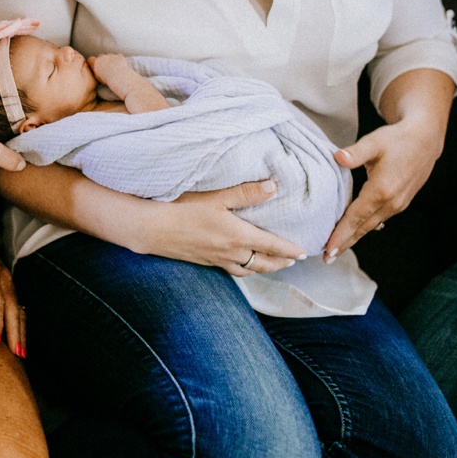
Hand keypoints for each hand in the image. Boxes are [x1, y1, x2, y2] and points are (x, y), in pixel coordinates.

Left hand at [0, 227, 25, 356]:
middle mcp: (2, 276)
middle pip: (11, 306)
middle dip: (13, 331)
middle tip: (13, 352)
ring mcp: (9, 281)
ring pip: (18, 308)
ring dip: (20, 332)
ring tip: (20, 353)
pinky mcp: (11, 287)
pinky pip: (19, 308)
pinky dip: (20, 326)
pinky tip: (20, 343)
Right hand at [85, 53, 130, 93]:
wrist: (118, 77)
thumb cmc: (107, 79)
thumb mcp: (97, 77)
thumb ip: (95, 71)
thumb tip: (95, 69)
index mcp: (95, 62)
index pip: (90, 59)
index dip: (92, 62)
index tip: (95, 66)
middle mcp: (102, 57)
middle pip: (100, 56)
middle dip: (102, 60)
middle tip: (106, 67)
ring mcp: (111, 55)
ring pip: (109, 56)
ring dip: (111, 59)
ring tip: (114, 68)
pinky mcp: (119, 56)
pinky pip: (118, 56)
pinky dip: (119, 59)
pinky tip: (120, 65)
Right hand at [132, 180, 307, 275]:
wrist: (152, 229)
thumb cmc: (182, 209)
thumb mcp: (216, 196)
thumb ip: (246, 193)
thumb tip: (273, 187)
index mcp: (238, 236)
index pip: (272, 246)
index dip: (290, 250)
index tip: (304, 252)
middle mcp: (231, 253)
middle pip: (264, 263)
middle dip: (281, 263)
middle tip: (293, 260)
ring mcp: (217, 260)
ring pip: (248, 270)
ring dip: (264, 268)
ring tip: (272, 265)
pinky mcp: (204, 262)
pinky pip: (232, 270)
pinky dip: (244, 269)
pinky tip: (240, 263)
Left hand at [324, 118, 443, 258]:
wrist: (425, 140)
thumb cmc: (397, 139)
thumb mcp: (374, 142)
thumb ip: (354, 153)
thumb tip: (337, 157)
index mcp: (381, 190)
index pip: (355, 218)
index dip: (340, 235)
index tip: (328, 249)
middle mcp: (391, 202)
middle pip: (363, 228)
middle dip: (345, 243)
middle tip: (327, 258)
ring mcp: (398, 204)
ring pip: (371, 225)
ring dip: (354, 237)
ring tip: (338, 248)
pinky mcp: (401, 202)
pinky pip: (379, 219)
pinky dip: (365, 227)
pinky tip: (356, 231)